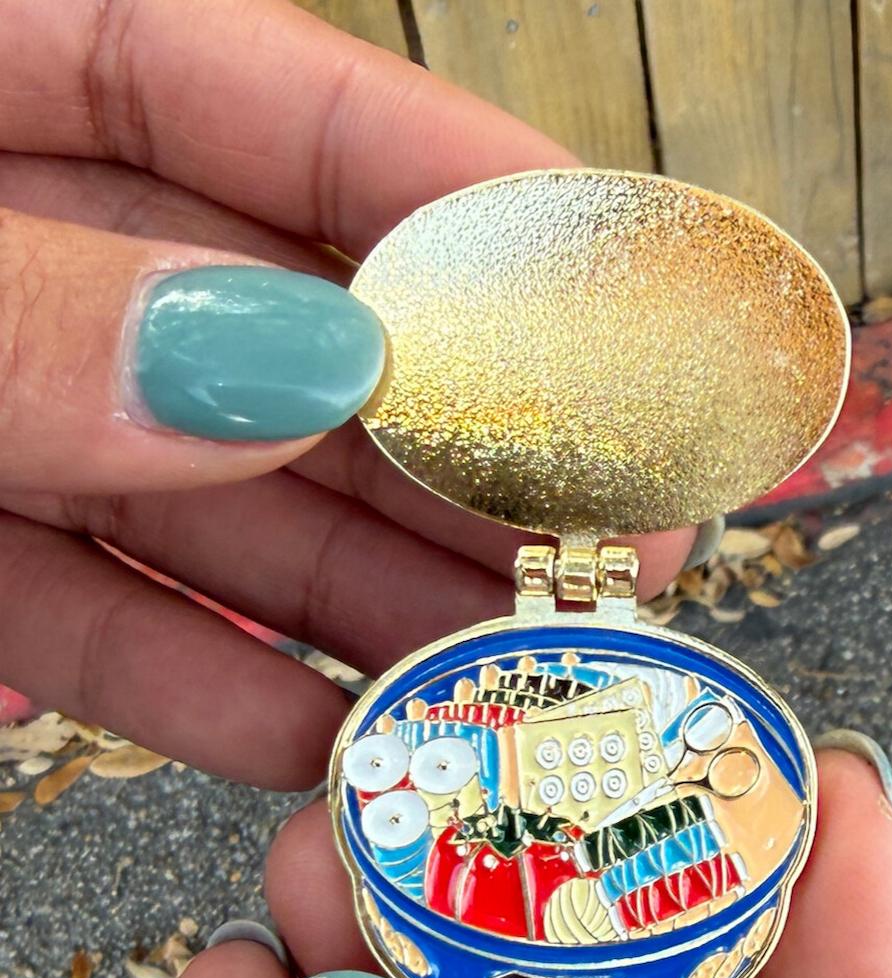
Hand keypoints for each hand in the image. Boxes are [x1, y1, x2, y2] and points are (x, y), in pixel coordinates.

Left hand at [0, 0, 693, 787]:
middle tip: (594, 525)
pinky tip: (305, 733)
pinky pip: (93, 610)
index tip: (599, 279)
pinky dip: (194, 680)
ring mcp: (0, 408)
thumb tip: (291, 362)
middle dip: (447, 442)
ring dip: (360, 593)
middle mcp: (25, 250)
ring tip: (493, 661)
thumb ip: (32, 310)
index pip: (265, 97)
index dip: (448, 186)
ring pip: (217, 496)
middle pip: (287, 333)